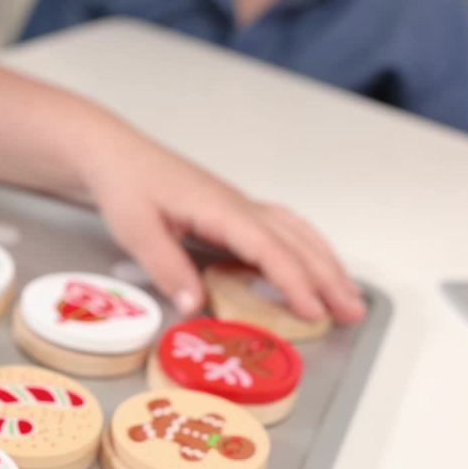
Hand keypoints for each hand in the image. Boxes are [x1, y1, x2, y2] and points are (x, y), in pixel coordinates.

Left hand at [84, 133, 364, 322]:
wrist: (115, 155)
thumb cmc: (124, 187)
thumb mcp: (136, 229)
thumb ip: (167, 267)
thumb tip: (195, 307)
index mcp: (220, 209)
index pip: (268, 248)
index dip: (293, 281)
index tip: (312, 310)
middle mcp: (239, 205)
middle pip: (296, 242)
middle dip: (328, 278)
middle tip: (353, 312)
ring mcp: (240, 205)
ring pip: (297, 233)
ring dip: (326, 264)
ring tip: (348, 296)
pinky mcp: (233, 210)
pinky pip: (283, 228)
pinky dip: (307, 248)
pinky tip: (315, 265)